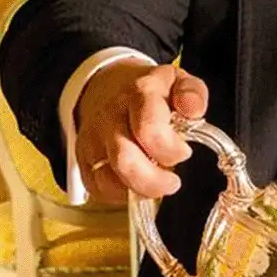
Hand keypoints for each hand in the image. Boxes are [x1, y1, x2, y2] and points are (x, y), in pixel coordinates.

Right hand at [75, 62, 208, 202]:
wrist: (107, 87)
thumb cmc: (151, 93)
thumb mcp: (178, 82)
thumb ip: (193, 94)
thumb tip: (193, 111)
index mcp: (140, 94)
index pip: (150, 129)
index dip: (171, 150)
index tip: (184, 152)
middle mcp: (111, 116)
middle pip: (125, 160)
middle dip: (155, 181)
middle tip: (172, 181)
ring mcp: (94, 139)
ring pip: (108, 180)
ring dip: (138, 190)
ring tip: (156, 183)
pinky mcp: (83, 158)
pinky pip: (98, 188)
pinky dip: (121, 194)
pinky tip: (136, 183)